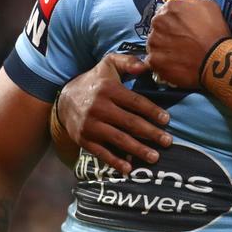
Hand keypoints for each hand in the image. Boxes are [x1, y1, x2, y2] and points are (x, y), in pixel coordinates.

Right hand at [57, 54, 172, 174]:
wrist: (63, 99)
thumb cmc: (95, 82)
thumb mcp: (108, 64)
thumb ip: (128, 62)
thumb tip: (145, 66)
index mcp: (108, 89)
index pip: (135, 102)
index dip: (152, 111)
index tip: (167, 120)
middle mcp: (99, 107)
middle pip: (130, 123)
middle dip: (151, 133)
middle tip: (168, 142)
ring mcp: (90, 125)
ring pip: (118, 139)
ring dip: (138, 150)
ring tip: (155, 157)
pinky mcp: (84, 139)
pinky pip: (101, 152)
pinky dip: (115, 162)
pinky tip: (129, 169)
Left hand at [146, 0, 230, 87]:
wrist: (216, 59)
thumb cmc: (215, 33)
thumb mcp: (208, 6)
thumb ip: (190, 3)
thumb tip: (182, 5)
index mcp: (170, 8)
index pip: (165, 13)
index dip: (174, 23)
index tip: (181, 31)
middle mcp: (158, 22)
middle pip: (158, 28)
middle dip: (167, 35)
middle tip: (180, 44)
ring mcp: (154, 42)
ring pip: (154, 44)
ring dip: (163, 49)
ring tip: (178, 56)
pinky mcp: (154, 60)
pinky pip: (154, 61)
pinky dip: (162, 64)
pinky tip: (175, 64)